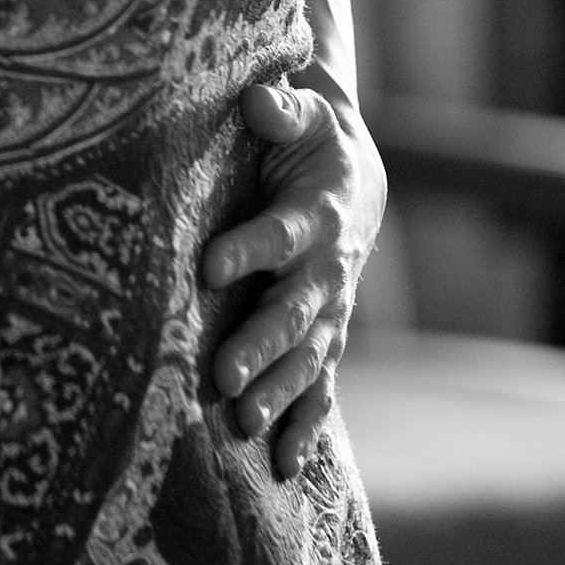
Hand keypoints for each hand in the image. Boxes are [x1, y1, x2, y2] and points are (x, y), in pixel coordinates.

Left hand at [203, 79, 385, 479]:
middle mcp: (328, 270)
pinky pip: (319, 387)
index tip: (208, 265)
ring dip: (277, 393)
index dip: (248, 249)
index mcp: (318, 212)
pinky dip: (305, 425)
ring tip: (244, 425)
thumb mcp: (303, 113)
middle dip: (260, 346)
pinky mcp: (327, 337)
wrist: (357, 178)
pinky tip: (283, 464)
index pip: (280, 234)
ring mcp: (331, 310)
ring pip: (307, 359)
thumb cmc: (311, 140)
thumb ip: (281, 109)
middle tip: (223, 376)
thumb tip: (259, 101)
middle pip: (293, 313)